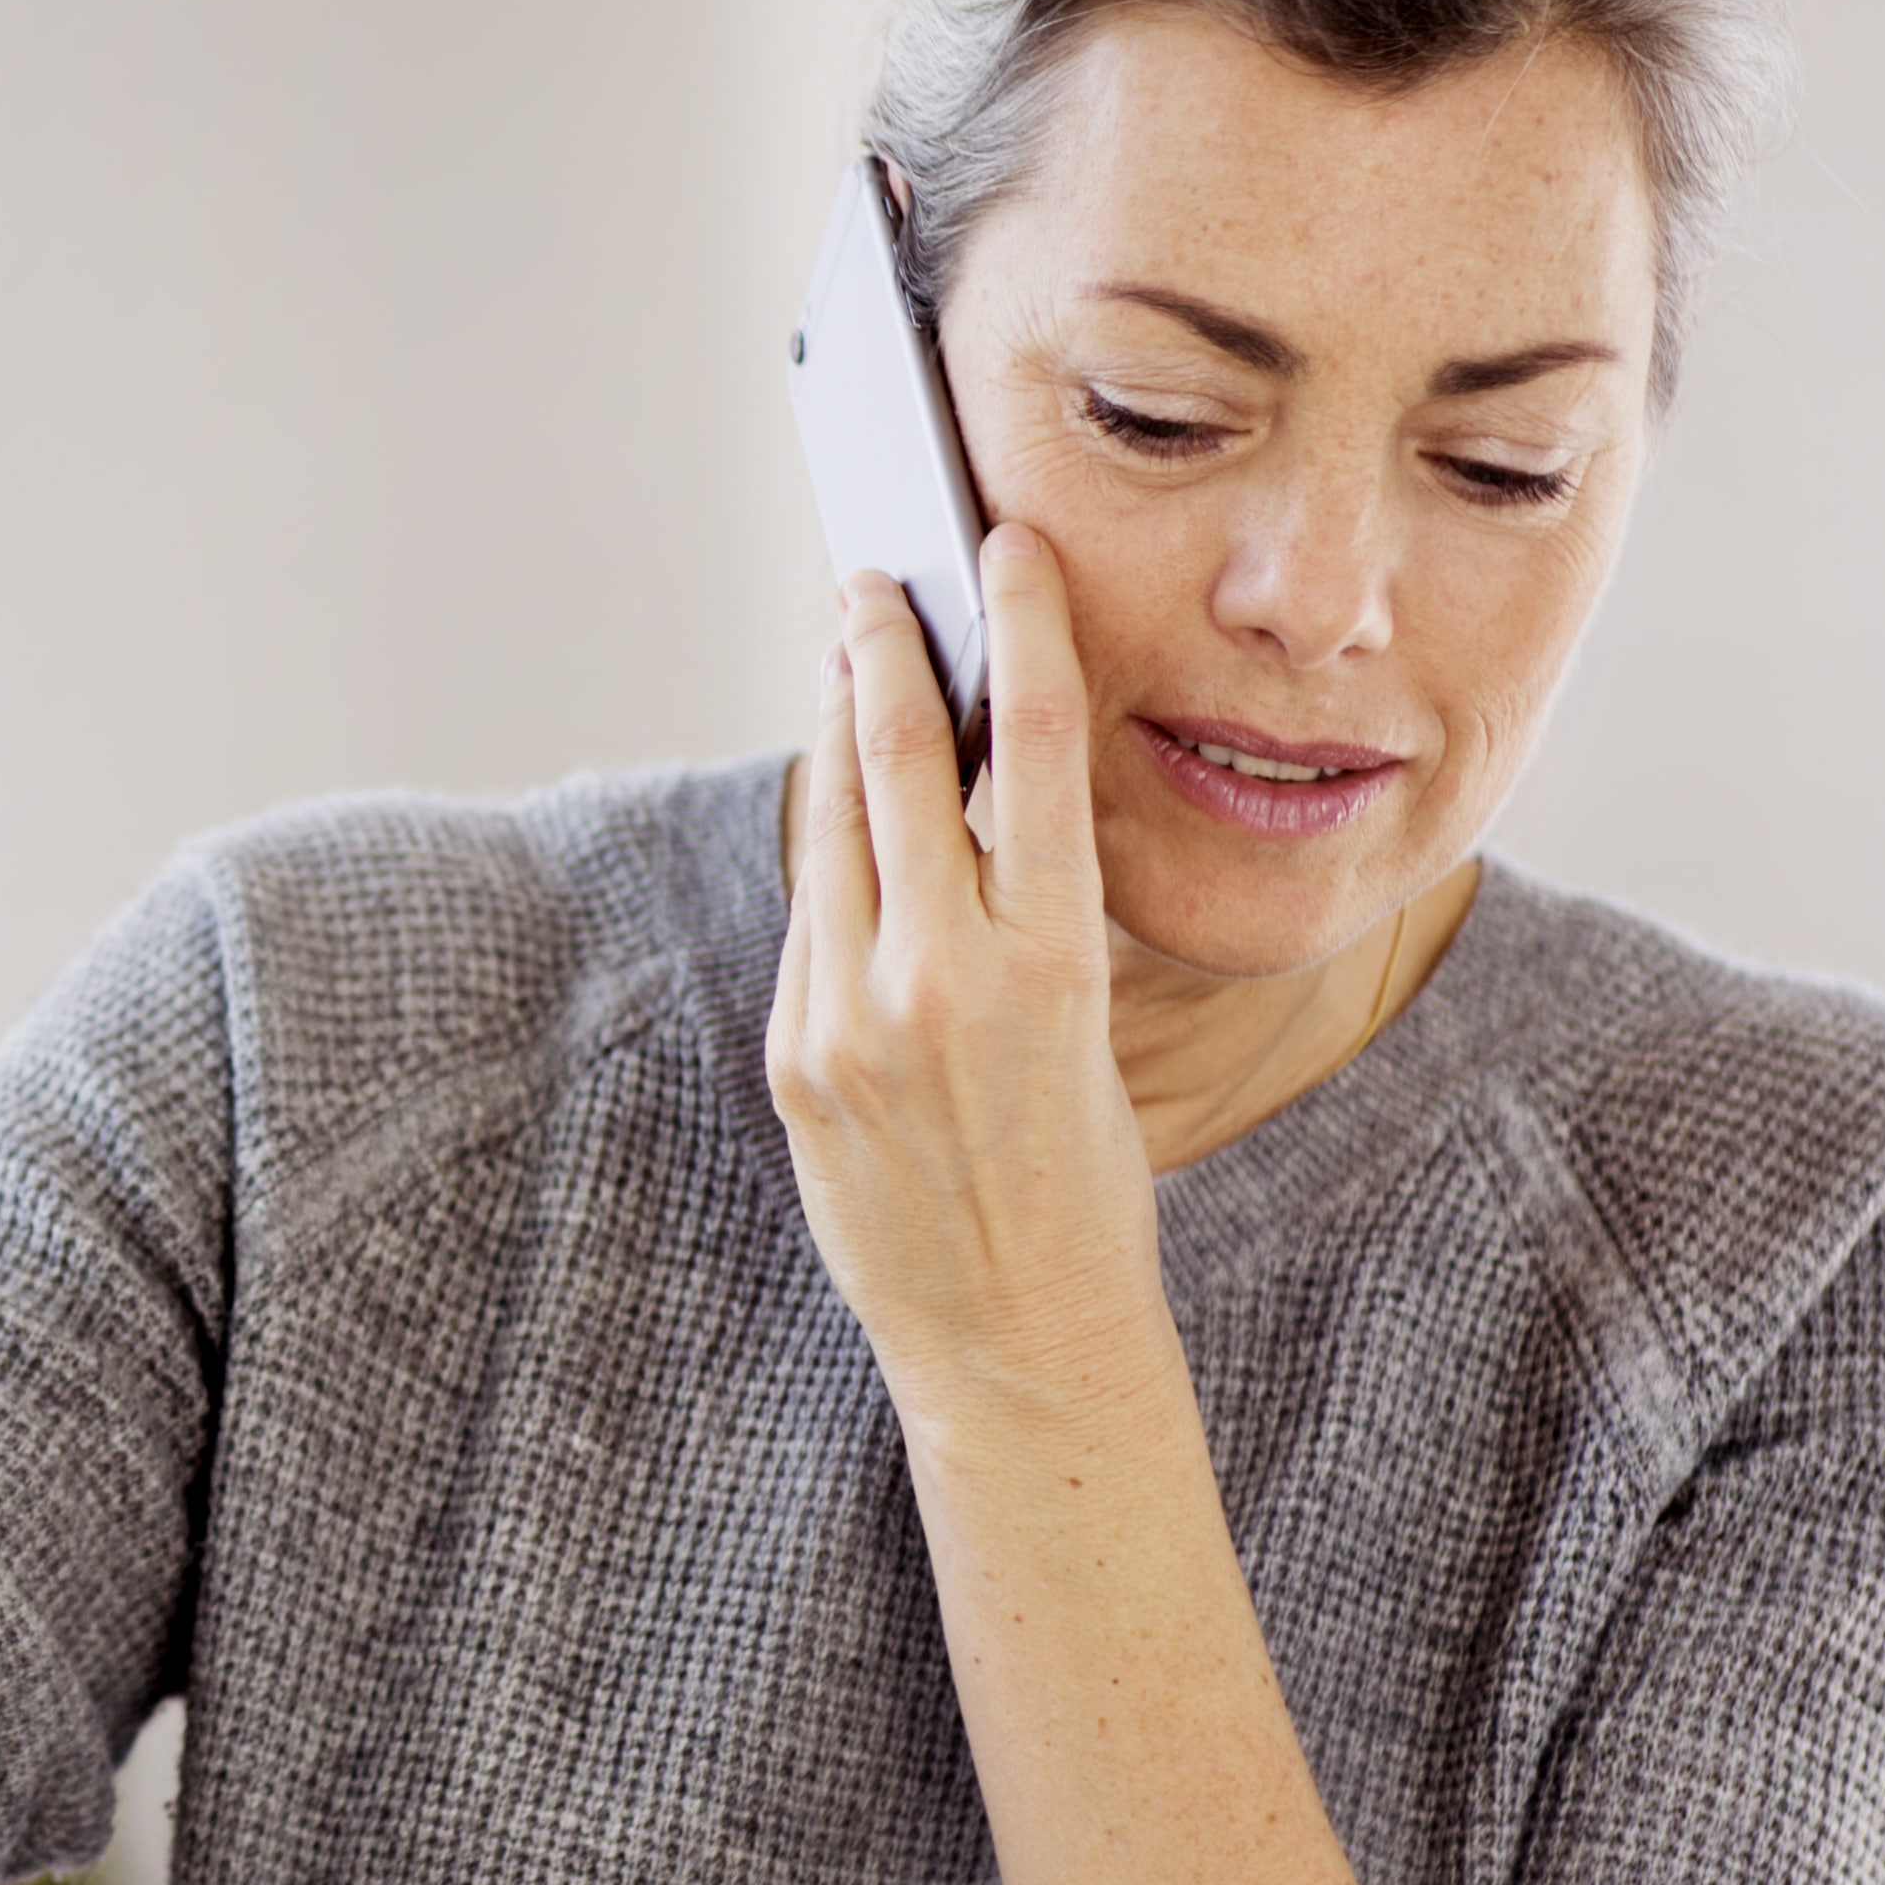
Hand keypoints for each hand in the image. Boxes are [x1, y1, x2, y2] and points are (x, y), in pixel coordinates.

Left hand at [767, 531, 1159, 1415]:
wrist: (1022, 1337)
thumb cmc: (1085, 1182)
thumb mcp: (1090, 1029)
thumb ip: (1022, 914)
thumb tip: (968, 792)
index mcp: (1053, 963)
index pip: (1033, 752)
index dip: (1018, 630)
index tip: (1001, 547)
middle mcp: (943, 979)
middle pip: (896, 763)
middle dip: (880, 655)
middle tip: (871, 579)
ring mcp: (851, 1019)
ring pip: (832, 830)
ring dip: (837, 734)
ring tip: (847, 662)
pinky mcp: (794, 1058)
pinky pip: (811, 923)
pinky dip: (829, 855)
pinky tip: (840, 812)